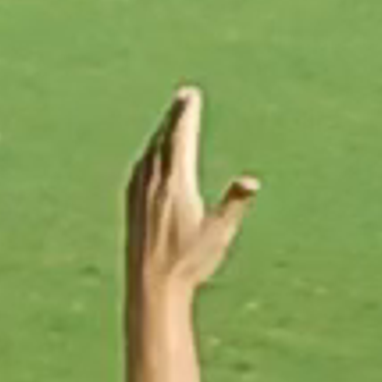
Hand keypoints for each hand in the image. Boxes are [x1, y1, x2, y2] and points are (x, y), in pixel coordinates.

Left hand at [126, 86, 258, 308]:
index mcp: (176, 185)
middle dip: (174, 117)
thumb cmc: (189, 262)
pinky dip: (148, 154)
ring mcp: (139, 194)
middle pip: (163, 140)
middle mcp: (153, 184)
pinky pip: (139, 169)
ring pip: (149, 153)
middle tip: (183, 96)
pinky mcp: (131, 206)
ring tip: (170, 121)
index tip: (191, 95)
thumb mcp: (218, 234)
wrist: (151, 286)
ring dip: (161, 133)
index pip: (180, 139)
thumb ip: (234, 205)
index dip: (186, 115)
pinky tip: (149, 158)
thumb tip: (250, 181)